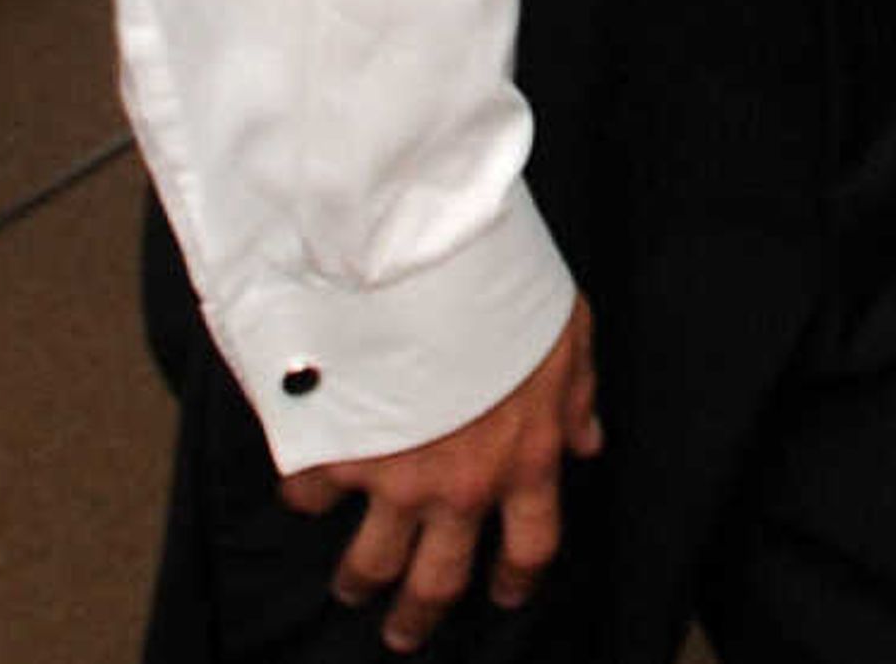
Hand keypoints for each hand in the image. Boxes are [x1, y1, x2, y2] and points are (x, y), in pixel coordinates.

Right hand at [277, 295, 604, 653]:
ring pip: (372, 562)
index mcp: (525, 459)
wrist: (426, 266)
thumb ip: (576, 395)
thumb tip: (588, 439)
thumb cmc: (505, 289)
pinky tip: (307, 498)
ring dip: (361, 582)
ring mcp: (395, 480)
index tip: (504, 593)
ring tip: (353, 588)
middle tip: (405, 633)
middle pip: (440, 580)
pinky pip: (313, 500)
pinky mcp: (339, 456)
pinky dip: (308, 500)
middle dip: (421, 615)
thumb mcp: (567, 333)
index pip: (531, 545)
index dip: (518, 578)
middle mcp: (461, 486)